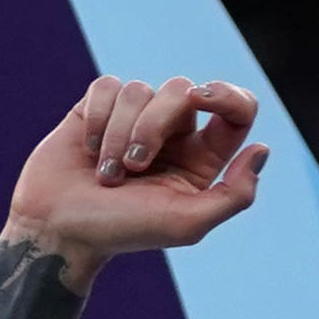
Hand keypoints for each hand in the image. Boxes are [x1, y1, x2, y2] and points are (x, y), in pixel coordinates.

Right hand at [0, 74, 263, 261]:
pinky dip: (97, 118)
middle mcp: (172, 133)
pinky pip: (107, 87)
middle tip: (135, 166)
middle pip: (183, 90)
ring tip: (104, 173)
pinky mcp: (95, 111)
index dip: (226, 94)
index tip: (203, 99)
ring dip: (119, 134)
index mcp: (202, 157)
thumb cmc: (121, 231)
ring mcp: (132, 119)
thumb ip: (236, 194)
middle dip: (155, 125)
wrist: (56, 232)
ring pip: (139, 90)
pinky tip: (87, 148)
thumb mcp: (187, 224)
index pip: (236, 107)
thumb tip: (261, 149)